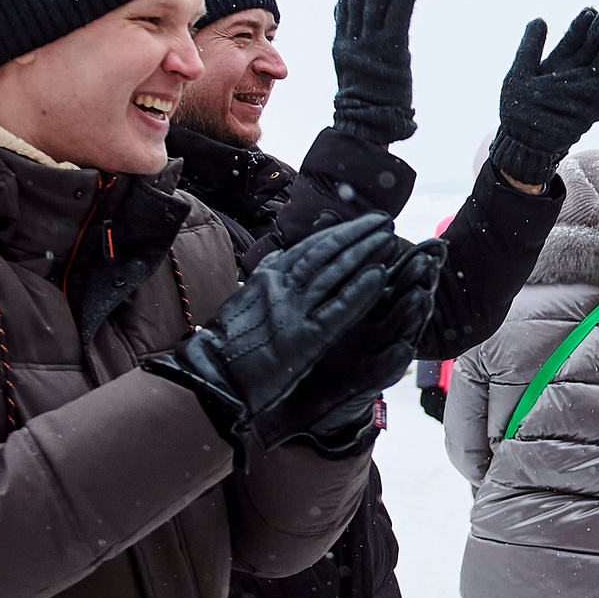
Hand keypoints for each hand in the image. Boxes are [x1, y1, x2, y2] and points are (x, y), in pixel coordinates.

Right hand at [146, 213, 442, 454]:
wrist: (209, 377)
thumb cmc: (223, 344)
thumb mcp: (241, 300)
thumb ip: (263, 278)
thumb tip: (276, 257)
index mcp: (267, 278)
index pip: (308, 247)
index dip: (337, 233)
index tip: (359, 223)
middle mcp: (281, 287)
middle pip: (326, 252)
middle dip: (357, 233)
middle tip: (384, 220)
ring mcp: (293, 310)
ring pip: (335, 272)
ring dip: (365, 252)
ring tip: (388, 237)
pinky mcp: (305, 338)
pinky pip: (339, 309)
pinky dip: (360, 290)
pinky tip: (380, 276)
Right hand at [329, 0, 420, 143]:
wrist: (368, 126)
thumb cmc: (367, 104)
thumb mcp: (356, 72)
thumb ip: (357, 49)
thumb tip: (363, 31)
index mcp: (342, 46)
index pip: (344, 6)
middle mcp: (353, 42)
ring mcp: (371, 46)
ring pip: (375, 1)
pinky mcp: (391, 51)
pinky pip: (399, 14)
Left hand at [489, 8, 598, 185]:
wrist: (523, 139)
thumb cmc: (519, 108)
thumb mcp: (521, 72)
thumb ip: (530, 47)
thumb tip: (540, 19)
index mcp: (562, 58)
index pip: (577, 33)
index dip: (584, 22)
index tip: (590, 11)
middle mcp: (581, 68)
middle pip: (597, 42)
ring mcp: (592, 84)